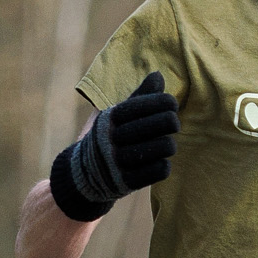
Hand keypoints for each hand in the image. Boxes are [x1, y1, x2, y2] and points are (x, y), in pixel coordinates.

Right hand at [50, 72, 179, 221]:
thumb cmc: (111, 137)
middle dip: (171, 121)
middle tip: (173, 123)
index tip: (172, 103)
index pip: (142, 105)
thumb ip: (140, 96)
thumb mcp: (118, 114)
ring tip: (168, 144)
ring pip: (162, 148)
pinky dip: (164, 165)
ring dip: (169, 145)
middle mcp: (112, 139)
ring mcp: (118, 162)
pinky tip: (161, 161)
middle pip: (157, 125)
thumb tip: (158, 75)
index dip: (163, 102)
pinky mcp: (126, 182)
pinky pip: (159, 171)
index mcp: (110, 118)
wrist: (84, 174)